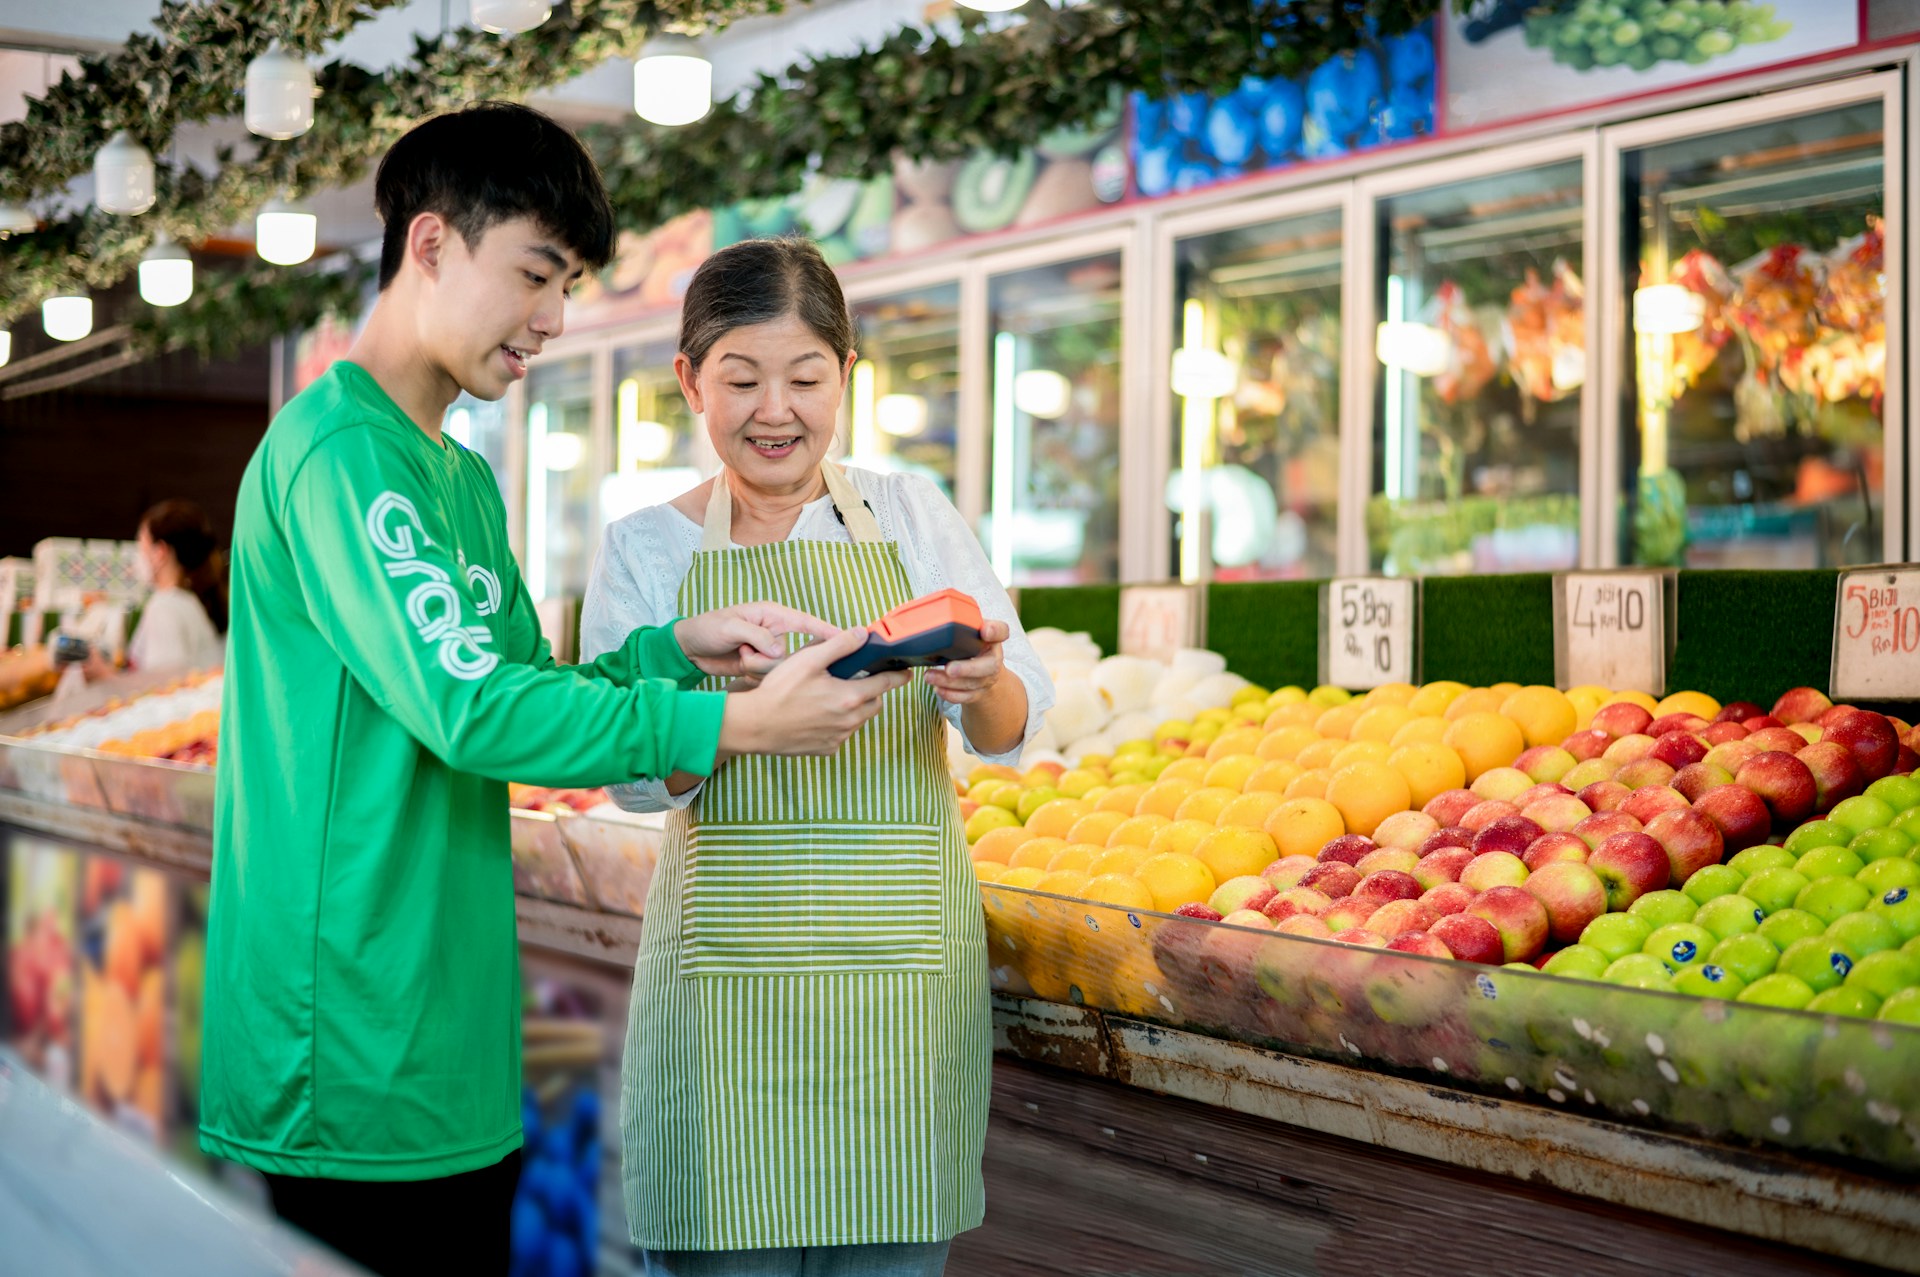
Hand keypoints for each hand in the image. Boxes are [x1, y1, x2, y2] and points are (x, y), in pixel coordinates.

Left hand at [674, 602, 836, 679]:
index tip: (848, 638)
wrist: (689, 649)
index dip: (828, 631)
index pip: (807, 622)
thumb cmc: (708, 627)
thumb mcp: (730, 626)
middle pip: (796, 653)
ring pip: (782, 669)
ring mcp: (770, 652)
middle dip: (772, 659)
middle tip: (746, 653)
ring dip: (759, 668)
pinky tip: (740, 667)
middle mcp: (776, 633)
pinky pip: (770, 678)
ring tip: (740, 657)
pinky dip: (754, 675)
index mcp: (773, 616)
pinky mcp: (762, 668)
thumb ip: (757, 636)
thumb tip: (781, 651)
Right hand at [717, 627, 907, 759]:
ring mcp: (839, 738)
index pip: (886, 684)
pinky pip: (842, 734)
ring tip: (833, 696)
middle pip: (875, 704)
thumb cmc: (779, 691)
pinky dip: (838, 724)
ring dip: (854, 708)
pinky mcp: (826, 749)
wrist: (755, 725)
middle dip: (872, 691)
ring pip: (859, 720)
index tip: (905, 672)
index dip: (898, 676)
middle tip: (857, 680)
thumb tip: (863, 634)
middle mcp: (850, 721)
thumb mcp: (809, 660)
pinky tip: (818, 714)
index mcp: (850, 697)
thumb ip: (840, 645)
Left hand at [923, 619, 1008, 704]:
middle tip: (949, 668)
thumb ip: (959, 623)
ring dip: (949, 682)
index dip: (995, 631)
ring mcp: (987, 678)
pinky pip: (966, 697)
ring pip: (972, 684)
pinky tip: (937, 688)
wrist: (983, 671)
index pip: (1002, 631)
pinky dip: (951, 695)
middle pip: (988, 666)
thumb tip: (928, 613)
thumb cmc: (970, 645)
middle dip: (967, 669)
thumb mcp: (970, 631)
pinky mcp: (978, 693)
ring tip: (929, 676)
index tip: (985, 630)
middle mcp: (994, 659)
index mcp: (993, 639)